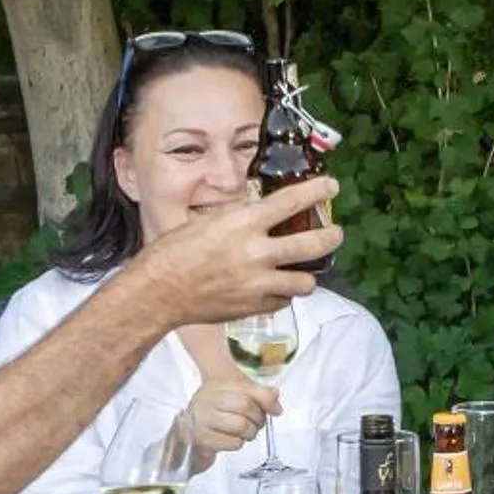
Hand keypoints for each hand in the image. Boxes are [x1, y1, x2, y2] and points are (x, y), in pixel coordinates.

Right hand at [126, 182, 342, 323]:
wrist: (159, 292)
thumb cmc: (174, 253)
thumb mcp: (206, 222)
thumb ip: (239, 218)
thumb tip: (261, 211)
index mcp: (243, 224)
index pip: (291, 202)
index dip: (316, 192)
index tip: (331, 187)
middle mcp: (257, 253)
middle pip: (313, 244)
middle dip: (331, 236)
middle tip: (335, 233)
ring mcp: (259, 283)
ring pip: (306, 281)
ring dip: (307, 275)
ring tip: (303, 270)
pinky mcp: (255, 307)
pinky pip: (283, 300)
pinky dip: (282, 294)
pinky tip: (275, 287)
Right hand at [185, 376, 279, 471]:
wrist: (187, 437)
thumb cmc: (217, 416)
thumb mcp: (237, 399)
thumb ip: (260, 397)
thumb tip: (276, 405)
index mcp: (216, 386)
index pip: (248, 389)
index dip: (267, 401)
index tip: (276, 410)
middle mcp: (205, 398)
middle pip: (246, 406)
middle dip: (258, 419)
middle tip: (255, 425)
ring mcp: (200, 418)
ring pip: (241, 425)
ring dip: (249, 433)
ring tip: (243, 433)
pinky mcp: (200, 439)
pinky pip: (233, 442)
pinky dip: (238, 443)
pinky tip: (230, 440)